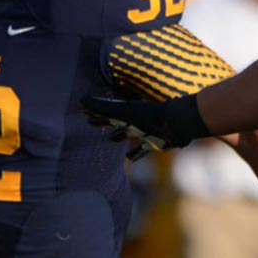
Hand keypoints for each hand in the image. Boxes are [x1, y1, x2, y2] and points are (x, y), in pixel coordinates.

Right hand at [82, 94, 211, 159]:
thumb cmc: (147, 116)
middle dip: (102, 122)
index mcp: (123, 113)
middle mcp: (131, 121)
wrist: (175, 123)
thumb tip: (81, 99)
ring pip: (125, 134)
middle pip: (112, 122)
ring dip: (117, 136)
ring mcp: (141, 132)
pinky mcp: (152, 143)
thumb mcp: (121, 111)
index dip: (93, 112)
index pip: (104, 112)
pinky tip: (131, 158)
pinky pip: (140, 150)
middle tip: (90, 122)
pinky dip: (135, 153)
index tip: (82, 111)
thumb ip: (102, 107)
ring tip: (110, 139)